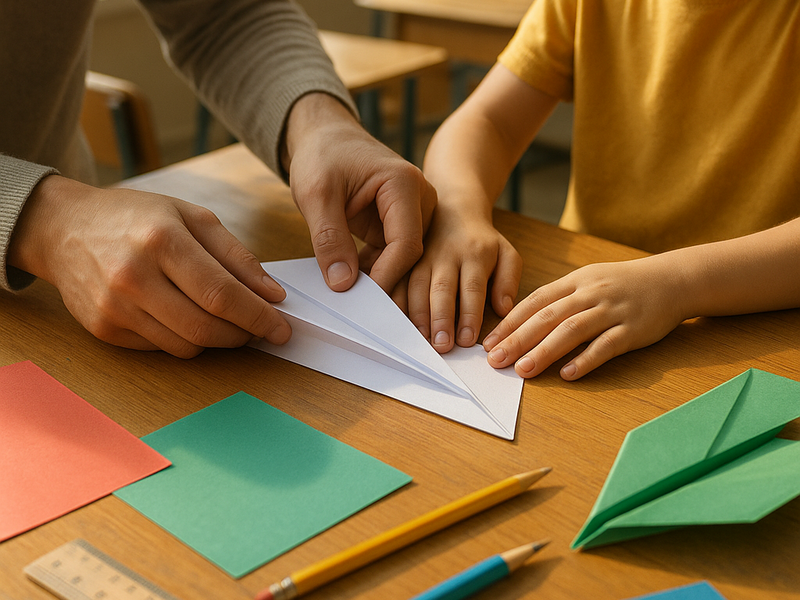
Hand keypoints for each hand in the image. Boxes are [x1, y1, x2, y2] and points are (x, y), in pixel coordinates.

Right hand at [8, 175, 290, 356]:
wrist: (63, 228)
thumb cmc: (135, 217)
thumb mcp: (191, 217)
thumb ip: (237, 256)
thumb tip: (273, 294)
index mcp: (161, 240)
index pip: (221, 294)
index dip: (258, 317)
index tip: (282, 328)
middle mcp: (133, 277)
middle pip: (205, 327)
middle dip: (243, 334)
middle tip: (261, 330)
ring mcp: (114, 307)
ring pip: (185, 345)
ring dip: (217, 341)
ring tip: (228, 323)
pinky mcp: (103, 329)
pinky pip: (161, 348)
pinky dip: (185, 340)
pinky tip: (188, 318)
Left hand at [282, 94, 436, 293]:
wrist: (324, 137)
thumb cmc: (321, 155)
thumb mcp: (317, 195)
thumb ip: (329, 239)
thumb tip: (342, 284)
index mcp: (404, 184)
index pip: (406, 243)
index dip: (386, 276)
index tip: (363, 301)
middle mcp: (419, 198)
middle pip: (411, 255)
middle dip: (387, 283)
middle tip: (362, 313)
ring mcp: (413, 213)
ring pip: (404, 260)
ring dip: (380, 280)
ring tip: (355, 303)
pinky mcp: (400, 224)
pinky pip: (393, 256)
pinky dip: (374, 271)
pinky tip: (353, 285)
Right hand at [406, 205, 521, 351]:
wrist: (454, 210)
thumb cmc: (483, 242)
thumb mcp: (507, 254)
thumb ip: (509, 281)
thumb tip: (504, 309)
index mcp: (475, 254)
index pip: (473, 288)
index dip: (469, 315)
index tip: (467, 340)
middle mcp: (447, 255)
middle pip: (442, 289)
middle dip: (441, 319)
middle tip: (441, 345)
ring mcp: (423, 256)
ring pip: (417, 286)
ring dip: (418, 314)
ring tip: (421, 339)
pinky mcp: (406, 259)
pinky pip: (398, 281)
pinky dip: (396, 302)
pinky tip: (398, 322)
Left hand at [482, 257, 686, 379]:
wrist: (672, 280)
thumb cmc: (621, 284)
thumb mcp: (587, 281)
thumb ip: (558, 300)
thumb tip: (521, 325)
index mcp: (574, 281)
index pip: (534, 302)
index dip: (509, 323)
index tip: (488, 342)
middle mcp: (590, 293)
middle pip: (547, 317)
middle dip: (518, 339)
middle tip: (495, 360)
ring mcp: (612, 311)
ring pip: (572, 330)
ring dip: (545, 351)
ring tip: (523, 370)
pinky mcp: (633, 329)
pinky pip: (606, 345)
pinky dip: (586, 360)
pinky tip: (568, 374)